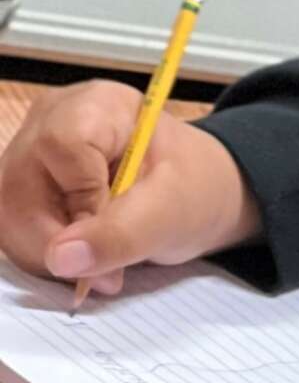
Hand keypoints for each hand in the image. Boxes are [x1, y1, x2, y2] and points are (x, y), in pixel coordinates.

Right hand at [0, 80, 260, 293]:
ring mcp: (31, 151)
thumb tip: (60, 259)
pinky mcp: (26, 183)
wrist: (196, 193)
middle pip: (18, 186)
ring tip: (102, 267)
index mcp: (97, 106)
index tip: (116, 234)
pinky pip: (15, 226)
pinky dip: (47, 254)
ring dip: (49, 255)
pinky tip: (84, 258)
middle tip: (107, 275)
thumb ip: (120, 235)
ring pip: (9, 212)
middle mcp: (51, 120)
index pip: (59, 148)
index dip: (79, 201)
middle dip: (55, 243)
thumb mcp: (172, 213)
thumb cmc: (192, 189)